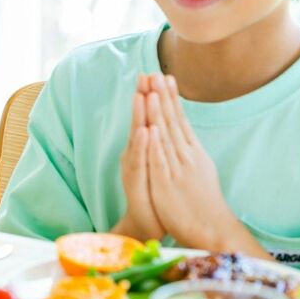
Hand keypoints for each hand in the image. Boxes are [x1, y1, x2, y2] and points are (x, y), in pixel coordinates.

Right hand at [114, 74, 165, 240]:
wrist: (146, 225)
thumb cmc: (156, 194)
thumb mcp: (160, 165)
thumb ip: (160, 144)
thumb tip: (165, 123)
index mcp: (145, 149)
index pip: (147, 118)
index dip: (149, 96)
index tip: (153, 73)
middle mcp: (136, 155)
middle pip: (140, 122)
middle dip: (143, 98)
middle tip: (145, 75)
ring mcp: (135, 168)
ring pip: (138, 138)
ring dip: (141, 116)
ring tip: (143, 95)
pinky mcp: (137, 183)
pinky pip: (140, 161)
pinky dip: (142, 146)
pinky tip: (146, 131)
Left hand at [144, 74, 243, 249]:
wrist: (213, 230)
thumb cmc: (203, 202)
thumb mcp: (198, 170)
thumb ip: (190, 152)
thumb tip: (185, 135)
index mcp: (193, 152)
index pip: (180, 120)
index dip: (171, 98)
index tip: (165, 76)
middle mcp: (187, 156)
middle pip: (173, 122)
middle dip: (163, 96)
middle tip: (155, 72)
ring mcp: (178, 169)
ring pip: (166, 136)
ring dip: (159, 112)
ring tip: (152, 90)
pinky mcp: (168, 184)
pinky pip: (160, 160)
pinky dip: (155, 144)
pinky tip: (150, 128)